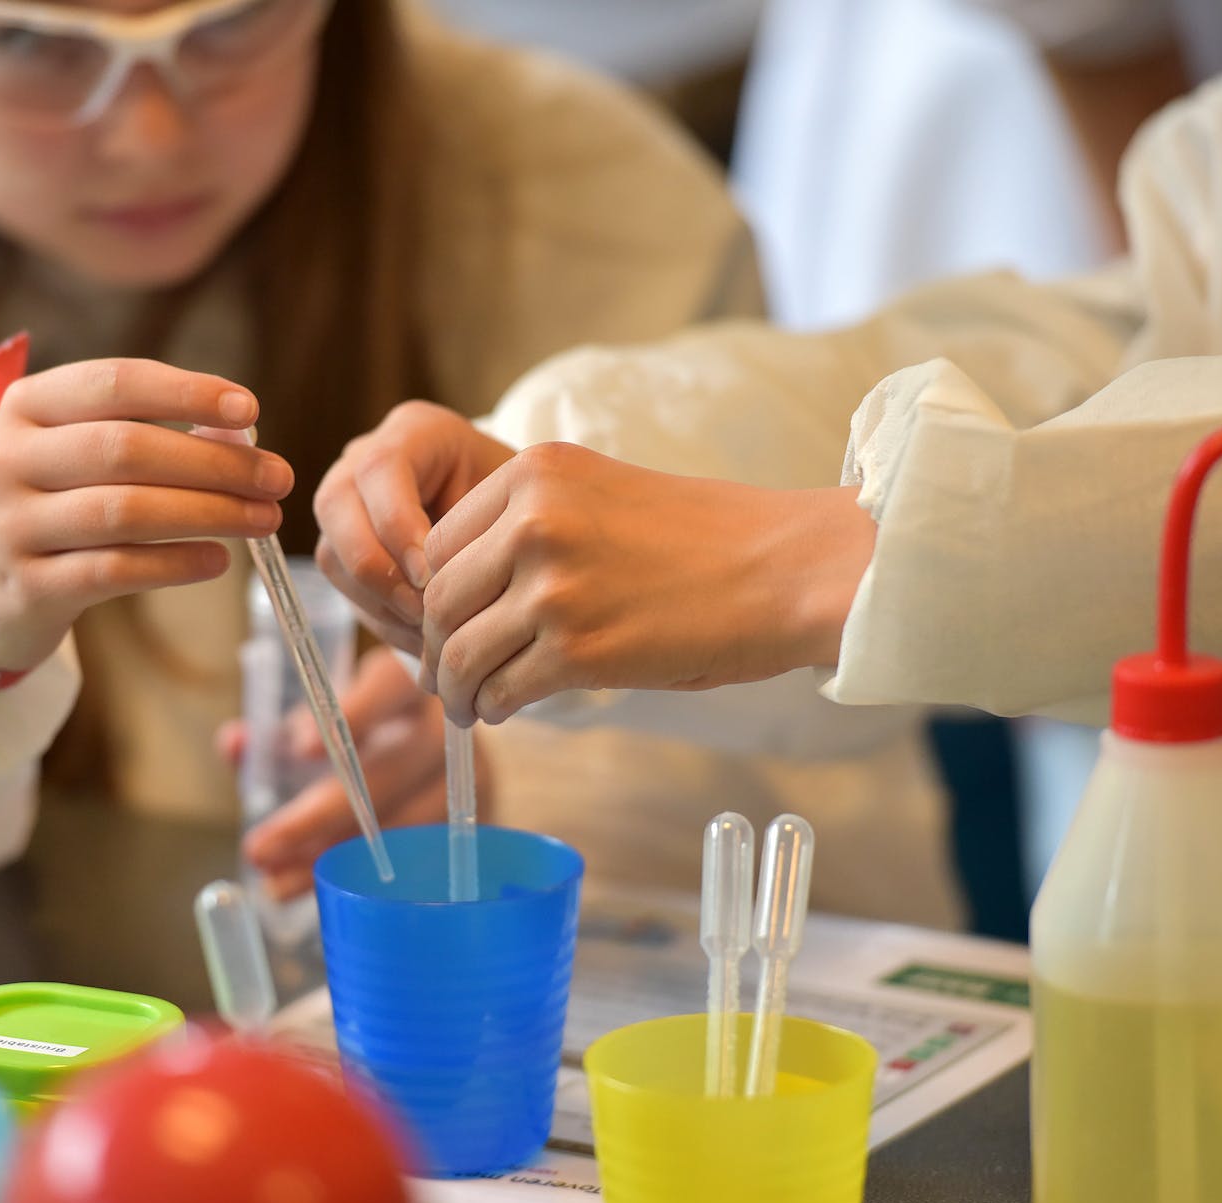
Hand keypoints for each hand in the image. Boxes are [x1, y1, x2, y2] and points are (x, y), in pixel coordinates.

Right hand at [0, 359, 292, 679]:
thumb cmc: (46, 505)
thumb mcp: (69, 453)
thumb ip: (139, 434)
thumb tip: (239, 438)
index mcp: (27, 407)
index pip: (115, 384)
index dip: (186, 392)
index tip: (249, 411)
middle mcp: (11, 458)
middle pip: (127, 449)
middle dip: (215, 463)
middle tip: (277, 478)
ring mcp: (14, 525)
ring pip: (124, 511)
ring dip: (208, 513)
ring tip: (265, 520)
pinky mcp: (28, 587)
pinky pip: (113, 570)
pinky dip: (175, 564)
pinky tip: (217, 560)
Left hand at [220, 648, 491, 899]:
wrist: (438, 751)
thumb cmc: (368, 730)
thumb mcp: (325, 717)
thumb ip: (277, 729)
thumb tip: (234, 743)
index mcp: (407, 682)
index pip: (388, 686)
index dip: (352, 714)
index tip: (302, 750)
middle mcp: (446, 727)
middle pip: (388, 772)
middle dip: (318, 816)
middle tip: (260, 847)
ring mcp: (470, 777)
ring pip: (402, 824)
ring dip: (332, 856)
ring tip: (274, 882)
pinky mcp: (475, 822)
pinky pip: (417, 860)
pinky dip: (362, 876)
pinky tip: (319, 887)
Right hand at [312, 401, 513, 653]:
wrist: (519, 523)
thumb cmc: (526, 506)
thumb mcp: (515, 502)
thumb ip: (480, 528)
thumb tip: (433, 591)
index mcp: (415, 432)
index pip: (381, 468)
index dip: (397, 525)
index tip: (431, 574)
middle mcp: (367, 460)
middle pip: (335, 504)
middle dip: (376, 567)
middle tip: (423, 609)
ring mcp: (350, 505)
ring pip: (333, 554)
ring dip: (378, 601)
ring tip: (430, 632)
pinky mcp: (349, 551)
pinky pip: (346, 589)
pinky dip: (383, 620)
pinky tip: (425, 640)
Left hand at [420, 442, 876, 724]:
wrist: (786, 568)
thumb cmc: (707, 539)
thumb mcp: (603, 496)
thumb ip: (531, 525)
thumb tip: (465, 589)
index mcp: (535, 473)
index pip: (439, 542)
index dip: (434, 594)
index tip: (446, 623)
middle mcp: (533, 522)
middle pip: (438, 599)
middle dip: (436, 647)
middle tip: (447, 676)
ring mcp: (553, 586)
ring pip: (459, 652)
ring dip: (456, 689)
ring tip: (468, 705)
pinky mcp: (579, 649)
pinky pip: (502, 689)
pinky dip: (494, 707)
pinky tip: (506, 710)